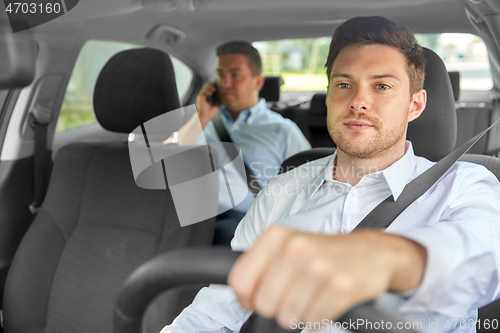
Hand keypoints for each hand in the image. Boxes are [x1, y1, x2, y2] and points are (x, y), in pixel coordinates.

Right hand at [196, 82, 220, 127]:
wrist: (205, 117)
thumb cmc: (211, 113)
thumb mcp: (218, 105)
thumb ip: (220, 100)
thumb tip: (224, 95)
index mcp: (209, 96)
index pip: (212, 88)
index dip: (215, 86)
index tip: (220, 87)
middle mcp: (205, 95)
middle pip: (208, 85)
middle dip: (213, 84)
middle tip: (217, 87)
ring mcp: (202, 95)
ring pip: (205, 86)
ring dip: (210, 87)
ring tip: (214, 90)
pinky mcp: (200, 96)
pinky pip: (203, 90)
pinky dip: (207, 90)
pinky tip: (211, 93)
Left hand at [228, 225, 425, 328]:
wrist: (372, 252)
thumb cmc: (324, 252)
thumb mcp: (288, 246)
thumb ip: (260, 266)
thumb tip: (242, 296)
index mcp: (277, 237)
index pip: (240, 280)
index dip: (245, 297)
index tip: (256, 297)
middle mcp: (296, 248)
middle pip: (263, 303)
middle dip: (275, 308)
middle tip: (291, 297)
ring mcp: (320, 268)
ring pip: (287, 316)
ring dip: (298, 315)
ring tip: (310, 297)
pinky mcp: (341, 287)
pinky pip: (313, 322)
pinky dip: (317, 319)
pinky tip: (324, 302)